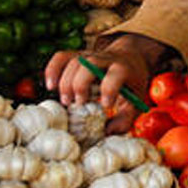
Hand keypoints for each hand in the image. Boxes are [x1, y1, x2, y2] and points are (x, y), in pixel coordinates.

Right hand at [44, 34, 162, 133]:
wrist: (131, 57)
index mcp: (124, 68)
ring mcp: (90, 55)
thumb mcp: (136, 99)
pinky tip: (51, 86)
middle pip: (89, 64)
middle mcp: (107, 58)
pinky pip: (61, 57)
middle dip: (80, 85)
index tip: (105, 106)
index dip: (108, 90)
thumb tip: (108, 132)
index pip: (116, 75)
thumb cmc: (131, 83)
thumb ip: (126, 118)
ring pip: (73, 61)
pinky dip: (52, 70)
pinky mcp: (78, 55)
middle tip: (77, 104)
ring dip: (65, 82)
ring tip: (66, 101)